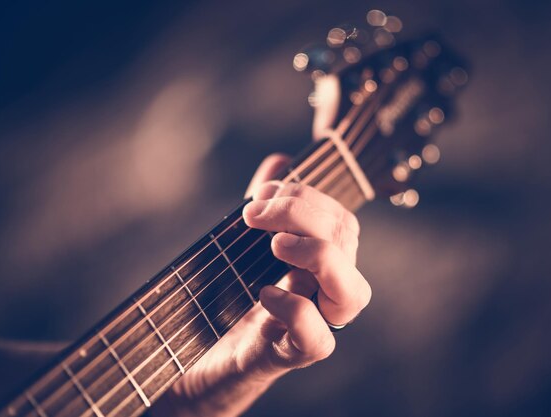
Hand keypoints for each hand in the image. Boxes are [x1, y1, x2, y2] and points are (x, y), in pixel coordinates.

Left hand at [152, 154, 371, 416]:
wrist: (197, 356)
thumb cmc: (227, 298)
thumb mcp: (243, 243)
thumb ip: (266, 205)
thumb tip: (282, 159)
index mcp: (318, 263)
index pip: (340, 221)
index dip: (308, 198)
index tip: (265, 194)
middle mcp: (324, 292)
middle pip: (346, 242)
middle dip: (303, 212)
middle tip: (257, 213)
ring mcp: (312, 324)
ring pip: (352, 293)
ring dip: (316, 255)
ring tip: (274, 246)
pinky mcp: (288, 354)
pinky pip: (318, 340)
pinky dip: (295, 309)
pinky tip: (265, 293)